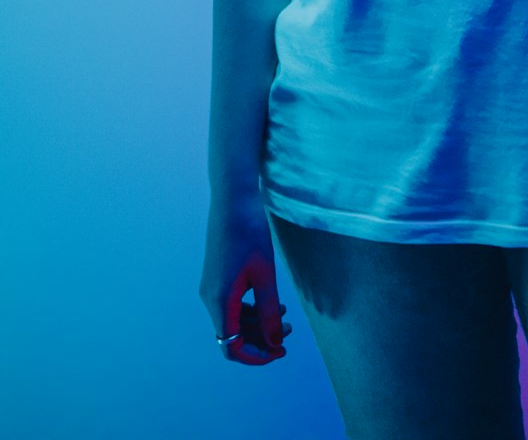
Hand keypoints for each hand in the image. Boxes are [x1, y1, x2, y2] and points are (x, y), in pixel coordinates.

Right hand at [199, 189, 292, 365]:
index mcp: (219, 301)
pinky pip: (232, 305)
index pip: (233, 348)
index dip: (257, 355)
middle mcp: (210, 298)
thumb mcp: (265, 275)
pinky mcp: (217, 277)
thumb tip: (274, 343)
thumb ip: (269, 311)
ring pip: (233, 320)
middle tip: (289, 333)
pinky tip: (273, 301)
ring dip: (258, 324)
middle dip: (261, 339)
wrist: (233, 199)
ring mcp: (212, 287)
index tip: (281, 351)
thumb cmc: (250, 233)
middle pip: (233, 336)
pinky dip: (251, 309)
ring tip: (285, 316)